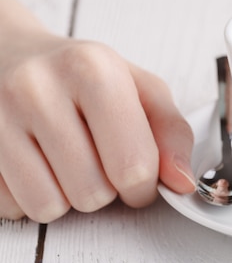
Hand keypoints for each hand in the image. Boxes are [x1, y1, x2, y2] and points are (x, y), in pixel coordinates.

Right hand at [0, 33, 195, 221]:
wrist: (7, 54)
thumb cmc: (82, 76)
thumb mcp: (139, 89)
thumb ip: (171, 133)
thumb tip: (182, 183)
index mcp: (92, 70)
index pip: (133, 165)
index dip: (144, 186)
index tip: (139, 176)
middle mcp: (36, 89)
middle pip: (93, 194)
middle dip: (105, 189)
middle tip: (98, 161)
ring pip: (49, 207)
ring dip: (67, 197)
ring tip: (66, 161)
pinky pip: (12, 208)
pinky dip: (30, 196)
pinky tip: (34, 163)